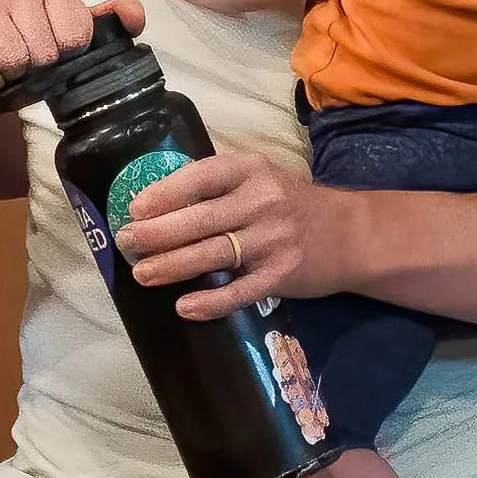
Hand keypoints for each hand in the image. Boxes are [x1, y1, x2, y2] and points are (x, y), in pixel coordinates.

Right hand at [0, 0, 144, 97]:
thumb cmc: (23, 40)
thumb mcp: (67, 27)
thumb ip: (105, 19)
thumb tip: (135, 17)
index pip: (77, 34)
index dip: (66, 54)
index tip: (54, 50)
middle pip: (45, 51)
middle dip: (37, 68)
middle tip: (26, 61)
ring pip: (14, 60)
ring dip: (12, 75)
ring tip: (7, 65)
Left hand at [117, 153, 359, 319]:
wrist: (349, 234)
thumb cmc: (289, 205)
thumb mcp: (258, 179)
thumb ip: (216, 186)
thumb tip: (154, 203)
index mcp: (251, 170)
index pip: (200, 177)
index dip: (163, 194)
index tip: (134, 209)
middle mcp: (262, 201)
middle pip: (200, 219)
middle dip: (157, 233)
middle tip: (127, 243)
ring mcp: (273, 240)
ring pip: (213, 254)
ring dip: (172, 266)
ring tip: (142, 274)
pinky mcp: (281, 275)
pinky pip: (240, 292)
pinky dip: (211, 302)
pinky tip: (184, 307)